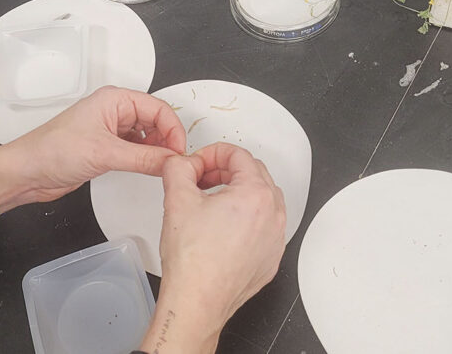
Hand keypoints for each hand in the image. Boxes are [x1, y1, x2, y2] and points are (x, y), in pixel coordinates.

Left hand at [0, 85, 185, 217]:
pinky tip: (148, 169)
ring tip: (162, 167)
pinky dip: (146, 158)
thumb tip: (174, 161)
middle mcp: (113, 111)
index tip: (178, 152)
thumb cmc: (51, 151)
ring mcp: (109, 130)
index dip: (173, 129)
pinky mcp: (106, 148)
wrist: (26, 172)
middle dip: (167, 140)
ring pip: (147, 136)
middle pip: (156, 121)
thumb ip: (144, 158)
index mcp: (113, 100)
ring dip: (157, 150)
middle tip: (174, 162)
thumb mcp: (105, 154)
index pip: (159, 108)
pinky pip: (136, 150)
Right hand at [141, 143, 288, 352]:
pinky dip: (246, 218)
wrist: (199, 299)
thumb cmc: (193, 258)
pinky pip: (264, 226)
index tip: (196, 164)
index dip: (211, 153)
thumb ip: (177, 168)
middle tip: (200, 179)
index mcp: (255, 195)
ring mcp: (276, 238)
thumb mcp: (176, 199)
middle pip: (254, 173)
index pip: (238, 155)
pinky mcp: (271, 257)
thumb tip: (181, 163)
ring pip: (262, 200)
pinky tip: (220, 229)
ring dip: (238, 192)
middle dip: (225, 170)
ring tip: (210, 203)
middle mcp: (273, 215)